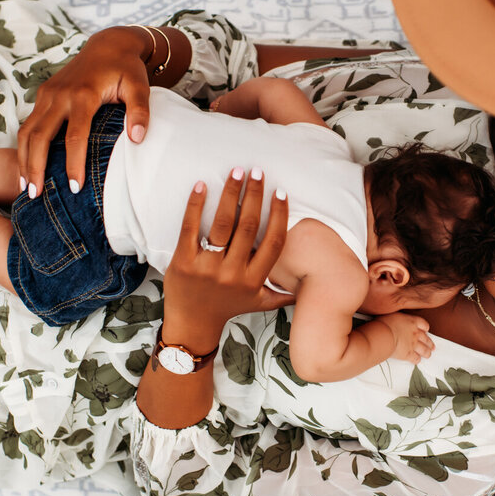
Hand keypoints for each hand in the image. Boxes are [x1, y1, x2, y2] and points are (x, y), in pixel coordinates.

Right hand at [16, 26, 151, 195]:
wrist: (109, 45)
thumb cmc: (127, 69)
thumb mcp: (140, 87)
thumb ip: (140, 112)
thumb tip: (138, 139)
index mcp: (84, 95)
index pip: (75, 137)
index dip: (73, 164)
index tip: (74, 187)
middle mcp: (60, 94)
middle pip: (40, 136)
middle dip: (35, 167)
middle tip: (34, 195)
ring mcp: (48, 93)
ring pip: (27, 131)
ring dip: (24, 159)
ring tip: (25, 187)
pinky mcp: (43, 94)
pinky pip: (29, 123)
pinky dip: (25, 146)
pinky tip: (27, 165)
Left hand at [162, 168, 294, 344]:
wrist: (191, 324)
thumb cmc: (227, 308)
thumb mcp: (259, 303)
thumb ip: (283, 294)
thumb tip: (310, 287)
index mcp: (254, 279)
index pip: (273, 242)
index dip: (279, 215)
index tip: (280, 192)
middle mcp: (233, 273)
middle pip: (248, 226)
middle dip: (254, 195)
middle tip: (258, 171)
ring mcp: (207, 267)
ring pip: (223, 223)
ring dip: (231, 194)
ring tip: (237, 172)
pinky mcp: (183, 261)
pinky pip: (190, 228)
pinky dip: (196, 205)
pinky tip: (201, 185)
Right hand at [378, 312, 434, 363]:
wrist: (384, 335)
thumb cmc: (384, 323)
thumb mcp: (392, 314)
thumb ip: (397, 317)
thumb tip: (394, 318)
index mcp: (412, 322)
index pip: (424, 324)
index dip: (425, 328)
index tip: (425, 330)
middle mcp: (415, 333)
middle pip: (426, 339)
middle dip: (430, 343)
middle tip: (432, 346)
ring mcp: (413, 344)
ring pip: (424, 350)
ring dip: (427, 353)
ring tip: (428, 355)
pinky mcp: (408, 354)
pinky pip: (416, 359)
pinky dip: (417, 360)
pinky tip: (416, 360)